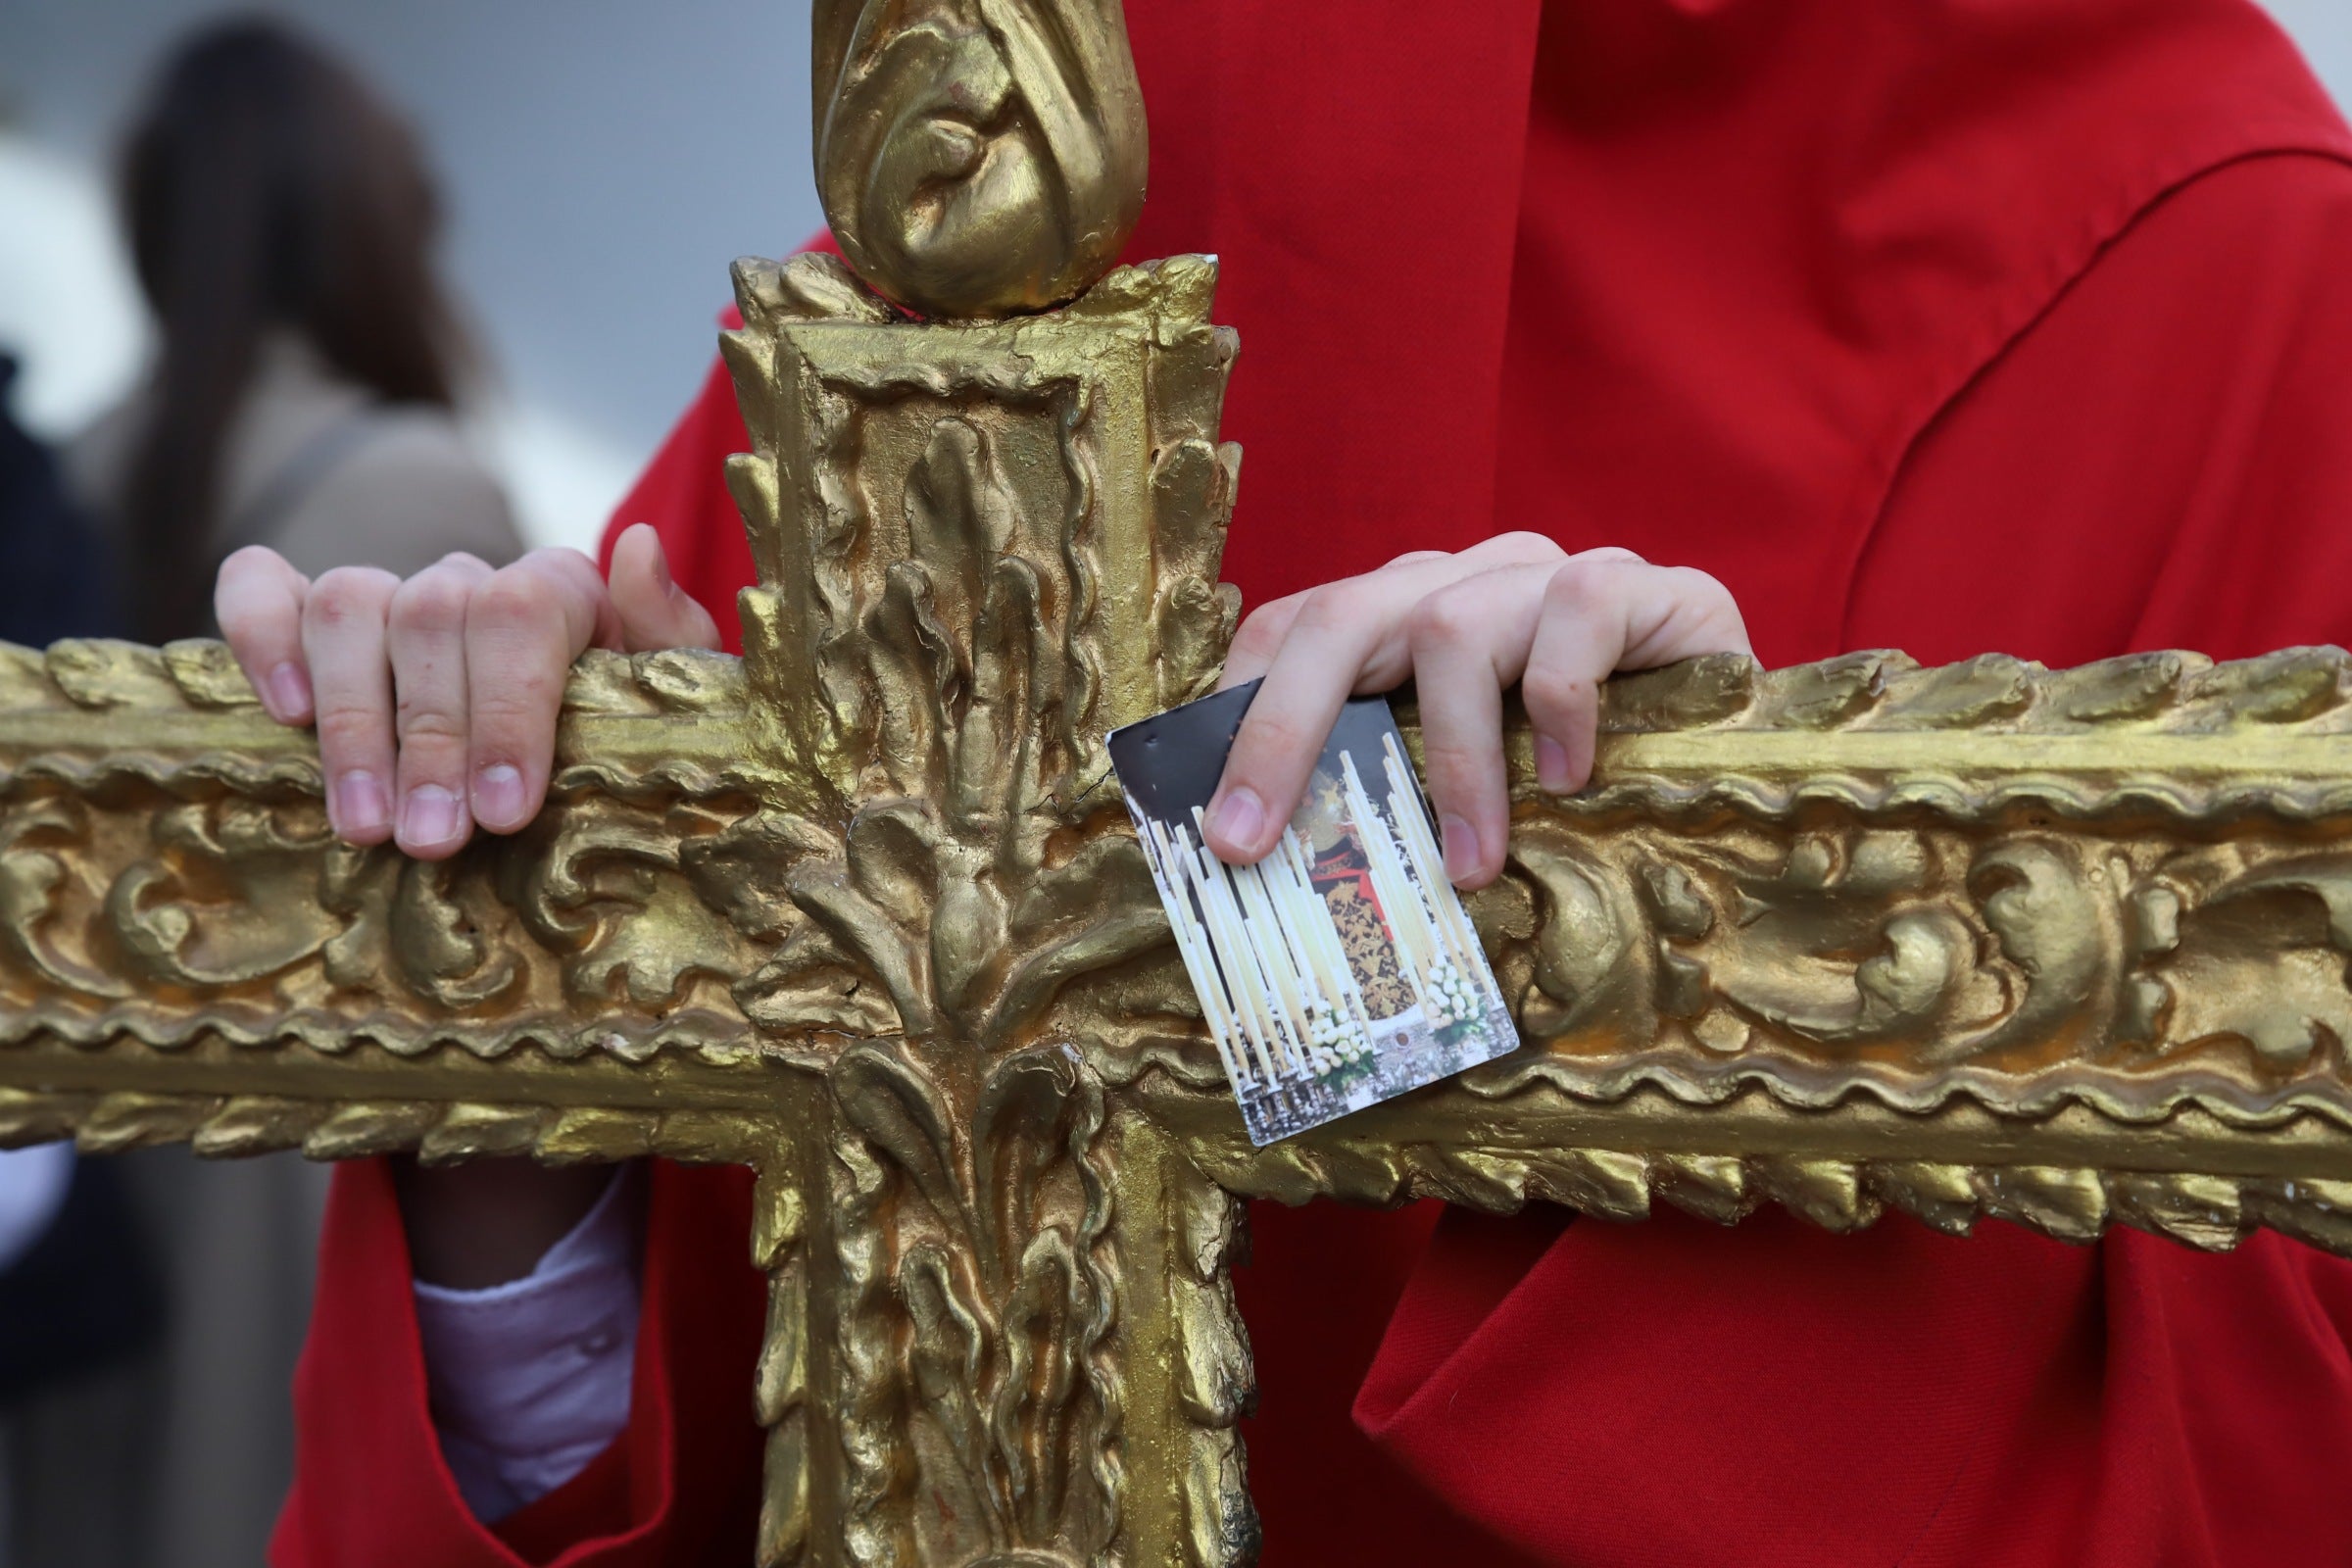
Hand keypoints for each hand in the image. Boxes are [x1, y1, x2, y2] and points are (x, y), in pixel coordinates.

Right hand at [216, 523, 719, 858]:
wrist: (561, 765)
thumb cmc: (613, 744)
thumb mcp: (666, 702)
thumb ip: (669, 633)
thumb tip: (639, 547)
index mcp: (560, 592)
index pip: (521, 611)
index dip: (509, 711)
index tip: (504, 811)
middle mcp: (468, 581)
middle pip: (431, 619)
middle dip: (432, 743)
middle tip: (432, 841)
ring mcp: (386, 596)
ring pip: (348, 608)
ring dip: (352, 722)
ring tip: (365, 825)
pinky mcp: (306, 617)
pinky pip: (261, 588)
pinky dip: (261, 636)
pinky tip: (283, 712)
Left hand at [1202, 533, 1748, 890]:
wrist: (1744, 737)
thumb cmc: (1593, 774)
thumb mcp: (1476, 784)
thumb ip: (1396, 796)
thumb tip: (1286, 882)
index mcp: (1407, 613)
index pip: (1294, 630)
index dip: (1239, 715)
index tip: (1213, 821)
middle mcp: (1464, 576)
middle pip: (1342, 616)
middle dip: (1283, 730)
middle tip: (1256, 840)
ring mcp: (1547, 573)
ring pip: (1452, 626)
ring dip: (1451, 762)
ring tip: (1467, 865)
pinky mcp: (1638, 583)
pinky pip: (1572, 620)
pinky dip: (1559, 708)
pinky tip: (1572, 782)